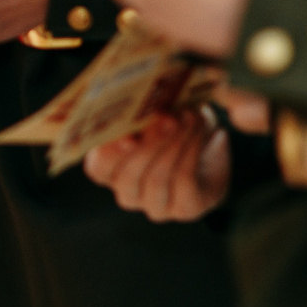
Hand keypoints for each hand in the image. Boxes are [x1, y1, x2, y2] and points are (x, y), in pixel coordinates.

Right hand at [83, 106, 229, 221]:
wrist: (208, 150)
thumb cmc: (172, 125)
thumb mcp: (155, 114)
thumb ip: (143, 112)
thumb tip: (145, 98)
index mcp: (110, 171)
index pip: (98, 168)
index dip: (108, 154)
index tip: (124, 134)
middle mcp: (128, 194)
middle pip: (128, 177)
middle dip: (148, 145)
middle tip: (166, 117)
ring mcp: (155, 206)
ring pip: (157, 180)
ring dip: (174, 143)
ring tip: (188, 117)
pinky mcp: (185, 208)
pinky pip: (183, 182)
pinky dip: (191, 150)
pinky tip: (200, 129)